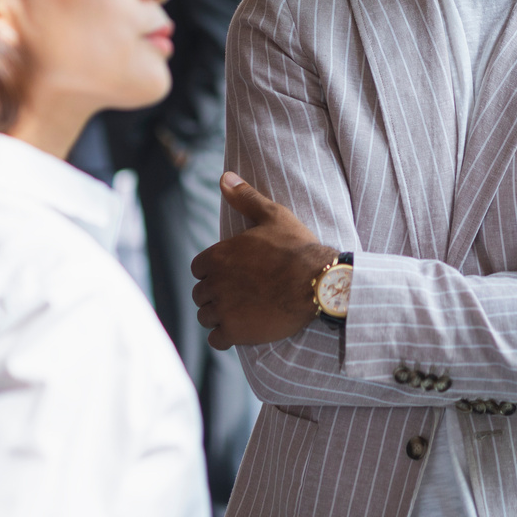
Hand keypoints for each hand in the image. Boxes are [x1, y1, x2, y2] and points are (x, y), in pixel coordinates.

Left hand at [191, 173, 335, 349]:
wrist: (318, 283)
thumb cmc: (297, 247)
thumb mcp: (273, 215)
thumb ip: (245, 198)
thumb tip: (224, 177)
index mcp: (218, 255)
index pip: (198, 269)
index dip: (213, 272)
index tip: (231, 274)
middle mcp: (215, 283)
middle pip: (200, 294)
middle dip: (215, 294)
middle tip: (239, 294)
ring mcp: (224, 309)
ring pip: (206, 316)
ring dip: (219, 316)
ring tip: (242, 312)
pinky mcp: (235, 332)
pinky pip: (216, 339)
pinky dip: (225, 336)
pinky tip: (242, 329)